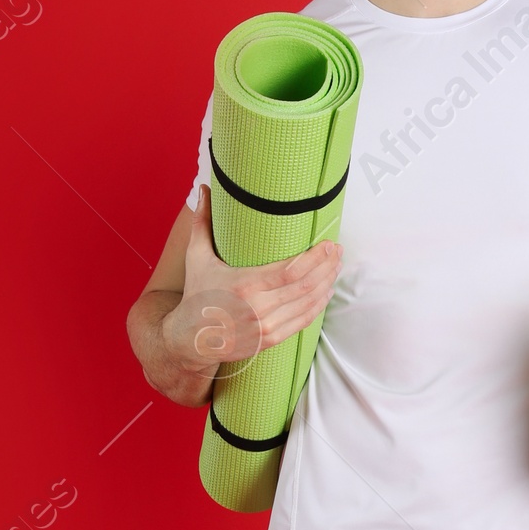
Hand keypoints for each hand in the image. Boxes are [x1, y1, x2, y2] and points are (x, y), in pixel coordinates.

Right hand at [162, 188, 341, 368]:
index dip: (316, 258)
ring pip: (308, 304)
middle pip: (306, 286)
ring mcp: (266, 327)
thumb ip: (202, 223)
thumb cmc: (196, 295)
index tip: (328, 244)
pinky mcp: (270, 340)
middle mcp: (258, 308)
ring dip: (327, 284)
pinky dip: (318, 306)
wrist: (190, 340)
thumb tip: (202, 190)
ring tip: (336, 267)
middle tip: (337, 251)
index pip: (292, 270)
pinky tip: (326, 292)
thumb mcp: (196, 258)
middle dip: (327, 267)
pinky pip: (303, 322)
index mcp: (244, 285)